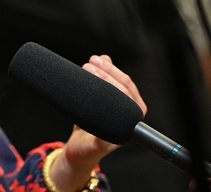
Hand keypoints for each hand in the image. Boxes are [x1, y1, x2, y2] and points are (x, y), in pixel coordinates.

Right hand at [51, 56, 145, 190]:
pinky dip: (106, 69)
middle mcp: (130, 112)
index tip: (95, 72)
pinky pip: (113, 79)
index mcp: (131, 124)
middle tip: (89, 64)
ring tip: (92, 60)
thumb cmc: (87, 150)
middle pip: (123, 84)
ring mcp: (122, 104)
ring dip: (106, 68)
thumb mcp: (92, 149)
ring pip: (118, 79)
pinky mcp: (113, 98)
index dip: (111, 81)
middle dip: (107, 71)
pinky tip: (98, 61)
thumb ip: (100, 143)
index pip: (127, 95)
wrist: (80, 149)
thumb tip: (104, 135)